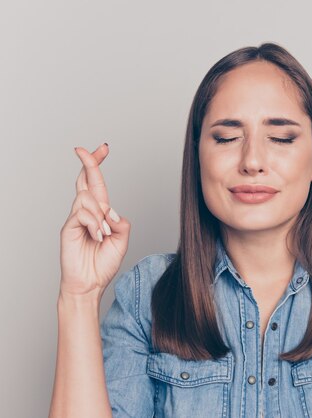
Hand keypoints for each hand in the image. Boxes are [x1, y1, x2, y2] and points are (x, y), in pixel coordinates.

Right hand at [59, 143, 130, 298]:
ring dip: (101, 215)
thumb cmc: (103, 263)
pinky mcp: (68, 228)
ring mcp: (76, 219)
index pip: (97, 183)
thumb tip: (111, 210)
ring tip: (104, 234)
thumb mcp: (122, 240)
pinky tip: (97, 236)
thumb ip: (121, 222)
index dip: (98, 164)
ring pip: (88, 198)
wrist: (90, 283)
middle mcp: (86, 212)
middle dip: (90, 162)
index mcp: (100, 212)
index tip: (103, 147)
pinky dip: (95, 224)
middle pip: (86, 180)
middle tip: (91, 148)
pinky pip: (83, 214)